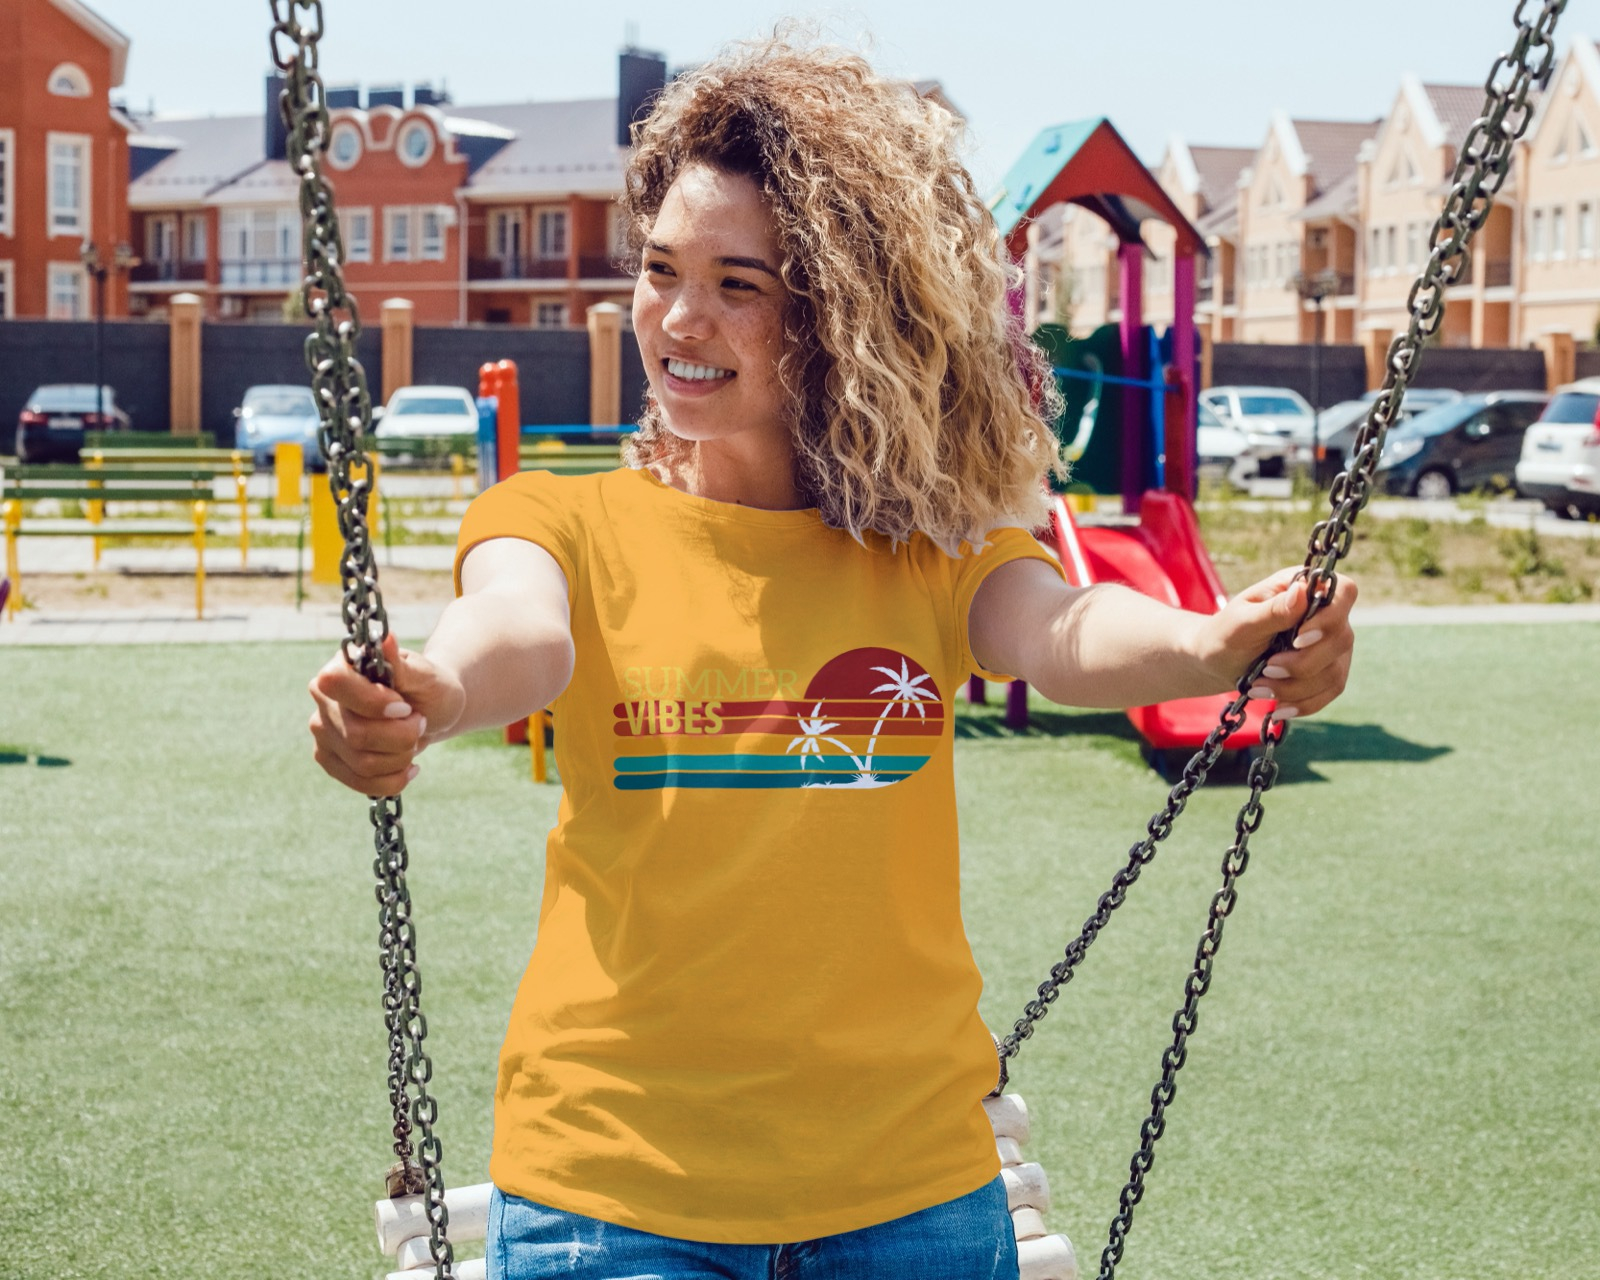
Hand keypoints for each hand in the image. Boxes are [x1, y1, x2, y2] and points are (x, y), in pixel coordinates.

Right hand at [308, 632, 464, 795]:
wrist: (431, 711)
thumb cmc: (429, 686)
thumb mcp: (425, 673)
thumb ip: (401, 664)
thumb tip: (386, 638)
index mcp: (340, 667)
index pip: (335, 683)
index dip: (373, 703)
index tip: (405, 707)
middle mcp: (323, 698)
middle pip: (356, 734)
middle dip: (401, 736)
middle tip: (419, 722)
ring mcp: (323, 731)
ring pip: (362, 762)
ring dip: (401, 756)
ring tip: (413, 739)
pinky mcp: (330, 759)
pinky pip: (360, 782)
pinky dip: (393, 778)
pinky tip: (408, 766)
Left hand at [1195, 567, 1357, 720]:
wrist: (1217, 664)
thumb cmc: (1225, 635)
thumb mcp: (1241, 622)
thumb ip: (1273, 610)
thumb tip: (1301, 591)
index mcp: (1303, 588)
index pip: (1344, 592)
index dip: (1330, 617)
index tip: (1299, 638)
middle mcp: (1325, 615)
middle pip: (1340, 639)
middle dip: (1302, 664)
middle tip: (1266, 669)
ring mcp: (1330, 645)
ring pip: (1334, 671)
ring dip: (1296, 688)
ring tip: (1260, 689)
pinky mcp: (1328, 671)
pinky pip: (1330, 691)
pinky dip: (1304, 703)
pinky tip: (1279, 708)